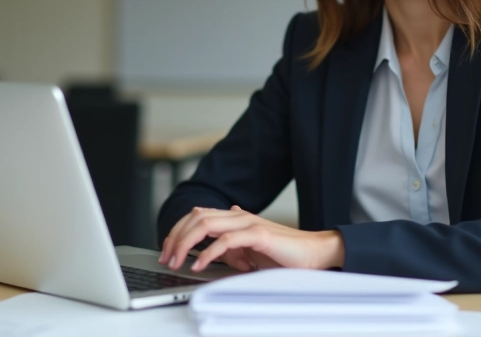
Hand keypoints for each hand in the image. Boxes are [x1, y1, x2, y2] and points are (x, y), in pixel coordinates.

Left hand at [159, 205, 344, 272]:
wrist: (314, 253)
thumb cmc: (284, 254)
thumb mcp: (249, 251)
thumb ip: (231, 246)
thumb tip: (212, 244)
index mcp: (235, 218)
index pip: (197, 216)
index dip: (177, 231)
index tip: (166, 251)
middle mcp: (239, 216)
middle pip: (196, 217)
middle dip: (175, 237)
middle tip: (165, 258)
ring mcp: (248, 223)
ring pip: (206, 224)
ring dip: (185, 243)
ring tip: (177, 261)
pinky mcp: (259, 235)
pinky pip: (226, 240)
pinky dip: (208, 252)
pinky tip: (199, 264)